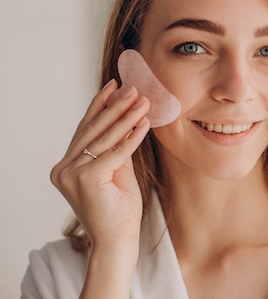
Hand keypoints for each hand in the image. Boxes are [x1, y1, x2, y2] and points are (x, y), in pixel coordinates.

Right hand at [50, 79, 150, 251]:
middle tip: (132, 88)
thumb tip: (127, 118)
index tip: (113, 85)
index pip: (85, 130)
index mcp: (66, 166)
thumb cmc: (119, 209)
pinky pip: (116, 152)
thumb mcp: (117, 171)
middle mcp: (64, 169)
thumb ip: (116, 147)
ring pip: (104, 138)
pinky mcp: (87, 179)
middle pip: (93, 130)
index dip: (100, 106)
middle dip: (115, 106)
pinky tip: (145, 123)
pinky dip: (132, 137)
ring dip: (126, 116)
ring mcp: (72, 174)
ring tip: (142, 100)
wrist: (118, 241)